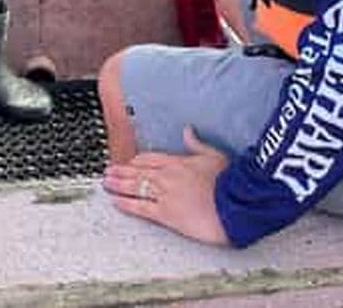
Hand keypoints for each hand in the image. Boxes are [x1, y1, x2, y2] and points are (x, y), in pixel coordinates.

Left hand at [103, 126, 230, 244]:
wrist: (236, 203)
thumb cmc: (230, 181)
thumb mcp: (215, 155)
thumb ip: (197, 143)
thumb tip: (187, 129)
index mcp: (178, 161)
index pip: (150, 158)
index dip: (137, 160)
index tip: (128, 161)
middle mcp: (167, 176)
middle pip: (138, 171)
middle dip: (121, 171)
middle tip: (109, 172)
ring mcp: (165, 194)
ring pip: (135, 186)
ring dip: (118, 184)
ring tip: (106, 183)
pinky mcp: (166, 213)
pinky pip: (141, 207)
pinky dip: (126, 203)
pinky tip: (116, 201)